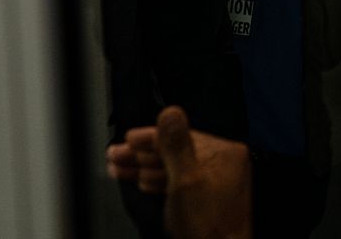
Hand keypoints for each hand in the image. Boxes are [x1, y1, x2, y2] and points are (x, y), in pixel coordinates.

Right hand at [105, 106, 251, 238]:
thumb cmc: (208, 226)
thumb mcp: (185, 180)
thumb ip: (175, 146)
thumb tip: (170, 113)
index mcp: (224, 154)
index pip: (181, 136)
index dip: (151, 137)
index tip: (128, 138)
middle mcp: (223, 164)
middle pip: (175, 151)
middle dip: (141, 154)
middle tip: (116, 154)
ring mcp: (215, 182)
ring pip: (173, 168)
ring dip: (144, 167)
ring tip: (119, 167)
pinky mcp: (205, 199)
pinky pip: (178, 182)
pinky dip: (157, 181)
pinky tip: (141, 181)